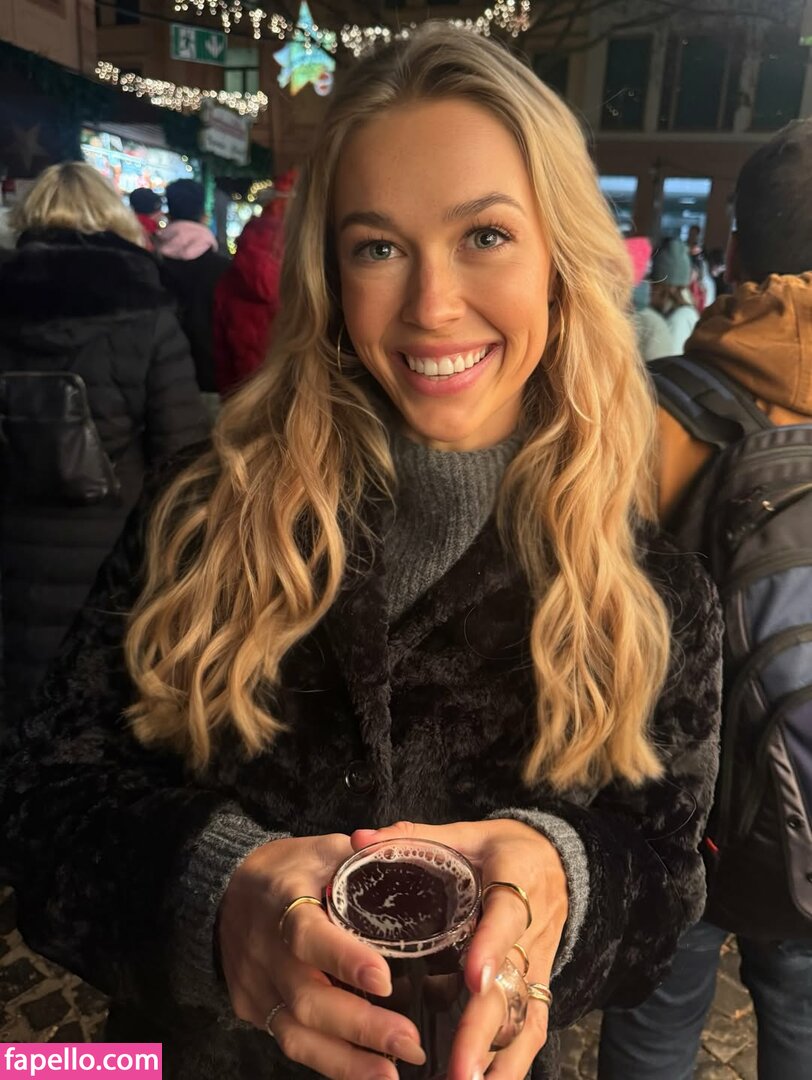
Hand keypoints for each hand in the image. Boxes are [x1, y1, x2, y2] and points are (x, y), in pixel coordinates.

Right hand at [218, 833, 425, 1079]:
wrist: (222, 892)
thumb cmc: (286, 870)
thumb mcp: (319, 849)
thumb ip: (358, 855)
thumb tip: (398, 850)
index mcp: (283, 902)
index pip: (308, 935)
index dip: (344, 959)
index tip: (384, 978)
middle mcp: (265, 951)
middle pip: (307, 999)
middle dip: (360, 1025)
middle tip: (410, 1042)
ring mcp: (256, 986)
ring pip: (296, 1034)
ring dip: (347, 1060)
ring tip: (392, 1074)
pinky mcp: (254, 1009)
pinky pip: (291, 1042)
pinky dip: (329, 1062)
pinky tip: (367, 1072)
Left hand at [351, 819, 568, 1079]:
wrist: (561, 860)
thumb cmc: (505, 848)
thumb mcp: (467, 834)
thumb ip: (416, 838)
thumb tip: (361, 840)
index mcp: (516, 883)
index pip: (506, 917)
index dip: (490, 948)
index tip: (472, 979)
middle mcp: (532, 930)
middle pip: (510, 985)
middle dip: (482, 1031)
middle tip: (458, 1071)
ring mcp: (538, 964)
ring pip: (526, 1017)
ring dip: (500, 1061)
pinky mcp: (538, 985)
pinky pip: (532, 1028)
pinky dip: (512, 1063)